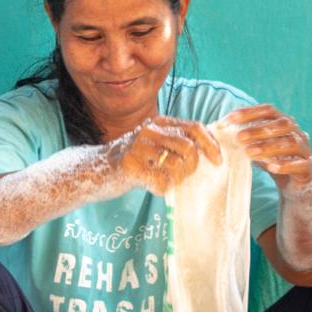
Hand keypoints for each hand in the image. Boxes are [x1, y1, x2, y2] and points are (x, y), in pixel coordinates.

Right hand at [108, 116, 222, 194]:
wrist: (94, 170)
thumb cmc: (131, 159)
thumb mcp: (153, 142)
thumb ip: (176, 140)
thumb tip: (211, 146)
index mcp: (158, 122)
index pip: (195, 128)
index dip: (211, 145)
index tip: (217, 161)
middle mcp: (149, 131)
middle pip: (189, 148)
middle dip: (193, 166)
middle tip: (183, 175)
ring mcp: (138, 148)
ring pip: (177, 167)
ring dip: (176, 179)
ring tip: (164, 180)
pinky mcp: (131, 168)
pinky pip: (162, 183)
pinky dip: (162, 189)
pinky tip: (152, 186)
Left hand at [227, 104, 311, 191]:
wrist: (294, 184)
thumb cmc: (272, 160)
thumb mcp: (258, 147)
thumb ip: (245, 138)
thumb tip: (218, 130)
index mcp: (284, 123)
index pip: (269, 110)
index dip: (250, 112)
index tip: (229, 118)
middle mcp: (297, 132)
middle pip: (282, 124)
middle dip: (259, 130)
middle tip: (239, 137)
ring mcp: (305, 150)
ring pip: (291, 143)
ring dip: (269, 147)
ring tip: (250, 153)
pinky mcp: (309, 168)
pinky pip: (300, 164)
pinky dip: (286, 164)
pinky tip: (271, 167)